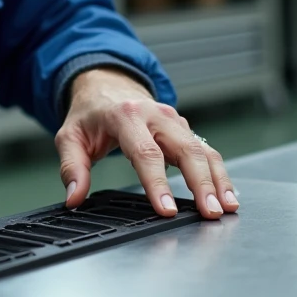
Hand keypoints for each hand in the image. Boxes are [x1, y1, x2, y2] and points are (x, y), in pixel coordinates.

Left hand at [54, 68, 237, 219]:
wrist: (106, 84)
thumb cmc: (90, 114)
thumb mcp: (70, 136)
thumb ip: (73, 168)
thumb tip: (75, 198)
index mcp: (126, 116)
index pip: (145, 153)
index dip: (157, 184)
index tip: (168, 211)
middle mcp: (155, 115)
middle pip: (185, 149)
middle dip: (201, 182)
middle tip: (210, 212)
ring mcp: (173, 120)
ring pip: (201, 149)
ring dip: (217, 178)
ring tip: (226, 206)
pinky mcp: (183, 128)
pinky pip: (205, 149)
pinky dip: (218, 172)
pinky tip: (226, 193)